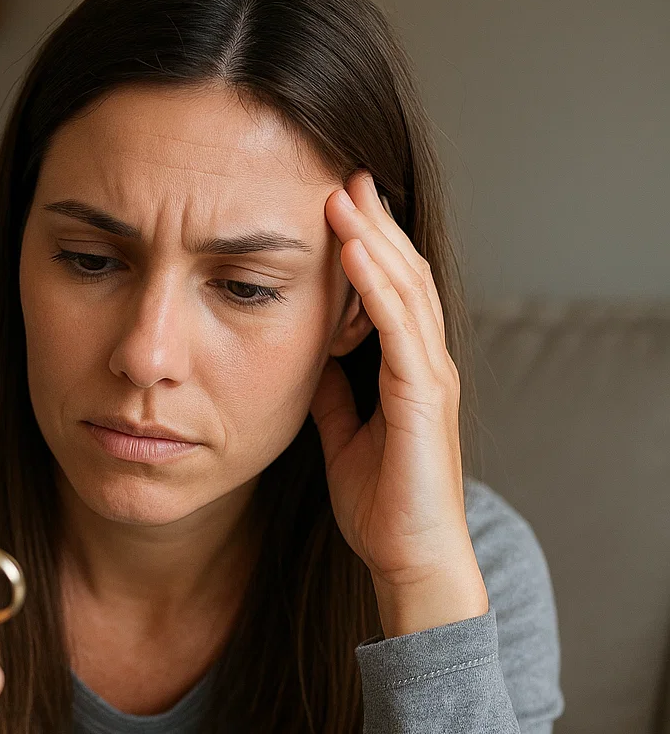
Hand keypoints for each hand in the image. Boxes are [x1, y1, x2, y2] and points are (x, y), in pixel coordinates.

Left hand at [311, 171, 487, 635]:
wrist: (407, 559)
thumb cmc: (379, 503)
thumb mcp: (341, 433)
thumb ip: (331, 391)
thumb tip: (304, 355)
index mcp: (405, 369)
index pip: (389, 291)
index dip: (366, 245)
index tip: (334, 203)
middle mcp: (425, 363)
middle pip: (403, 275)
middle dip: (373, 224)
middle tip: (343, 175)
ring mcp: (429, 378)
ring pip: (406, 291)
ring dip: (373, 240)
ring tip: (344, 196)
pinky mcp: (424, 399)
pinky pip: (400, 330)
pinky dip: (377, 287)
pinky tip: (352, 254)